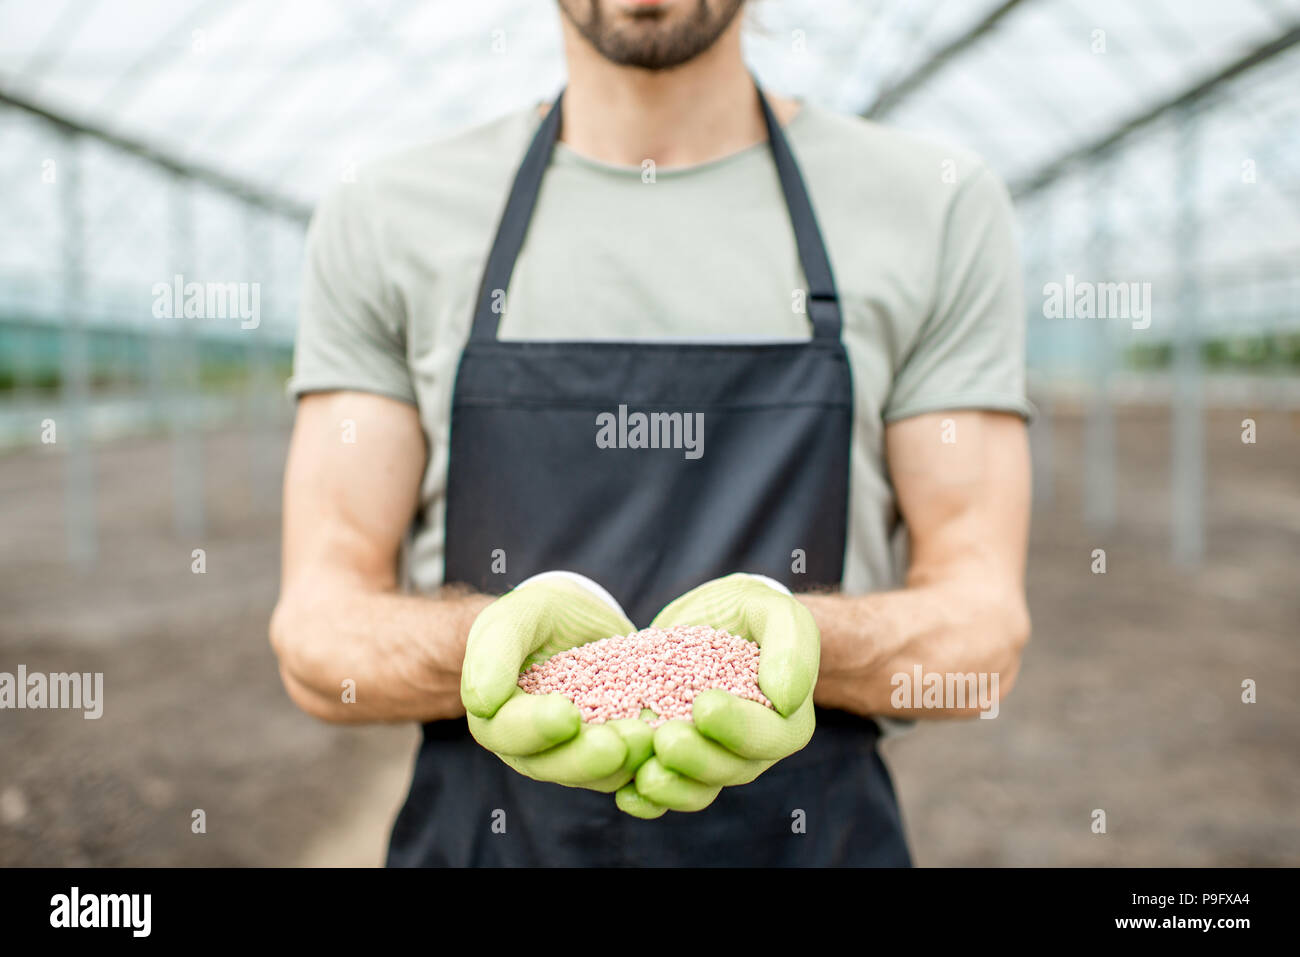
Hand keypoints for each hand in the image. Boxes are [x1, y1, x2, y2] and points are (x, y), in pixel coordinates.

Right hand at [461, 573, 653, 790]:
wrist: (583, 619)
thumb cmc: (541, 614)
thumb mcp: (517, 616)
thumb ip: (493, 652)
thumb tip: (480, 702)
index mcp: (495, 716)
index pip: (505, 731)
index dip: (533, 728)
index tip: (566, 715)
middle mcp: (530, 746)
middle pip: (550, 765)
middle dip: (584, 758)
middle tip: (618, 743)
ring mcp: (573, 754)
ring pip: (593, 775)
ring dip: (621, 764)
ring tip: (649, 739)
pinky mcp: (613, 754)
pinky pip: (629, 770)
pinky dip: (648, 763)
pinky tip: (669, 744)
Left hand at [615, 573, 818, 817]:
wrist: (713, 620)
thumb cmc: (750, 613)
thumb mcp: (775, 611)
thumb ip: (791, 646)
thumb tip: (785, 698)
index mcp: (786, 720)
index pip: (771, 735)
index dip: (739, 726)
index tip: (705, 705)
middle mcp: (753, 750)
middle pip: (731, 769)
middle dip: (698, 759)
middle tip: (665, 740)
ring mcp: (713, 761)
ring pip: (697, 789)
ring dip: (671, 787)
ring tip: (642, 776)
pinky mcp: (677, 764)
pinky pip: (666, 790)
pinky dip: (646, 800)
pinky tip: (624, 794)